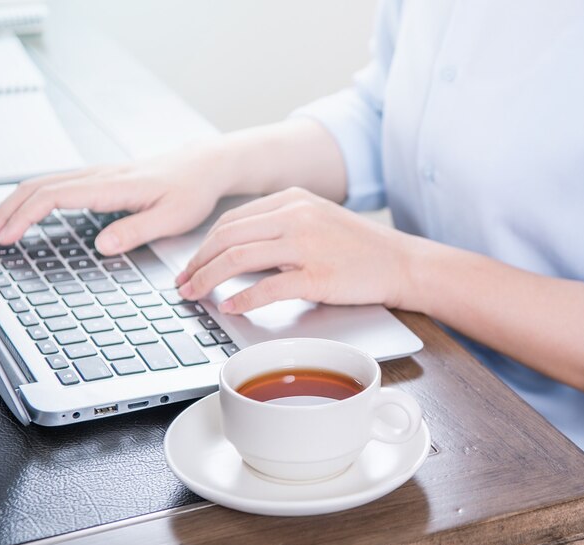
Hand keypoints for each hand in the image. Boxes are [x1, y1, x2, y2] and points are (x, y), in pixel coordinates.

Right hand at [0, 145, 230, 254]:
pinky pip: (57, 186)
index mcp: (113, 185)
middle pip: (37, 187)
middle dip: (6, 212)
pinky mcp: (102, 181)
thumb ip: (137, 230)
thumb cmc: (193, 190)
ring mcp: (98, 176)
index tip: (5, 239)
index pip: (54, 196)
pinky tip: (27, 215)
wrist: (205, 166)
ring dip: (15, 205)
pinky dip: (33, 200)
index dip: (24, 217)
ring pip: (43, 184)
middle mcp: (100, 176)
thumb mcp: (173, 217)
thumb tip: (102, 246)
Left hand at [176, 188, 414, 313]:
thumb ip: (278, 229)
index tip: (190, 265)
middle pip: (228, 236)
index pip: (232, 220)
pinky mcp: (317, 274)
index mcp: (291, 199)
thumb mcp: (316, 221)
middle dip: (197, 263)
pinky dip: (243, 298)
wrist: (401, 262)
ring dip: (209, 278)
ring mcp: (306, 244)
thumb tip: (236, 254)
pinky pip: (268, 286)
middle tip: (183, 284)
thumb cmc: (359, 247)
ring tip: (194, 295)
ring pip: (240, 257)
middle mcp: (295, 215)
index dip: (203, 245)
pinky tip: (229, 306)